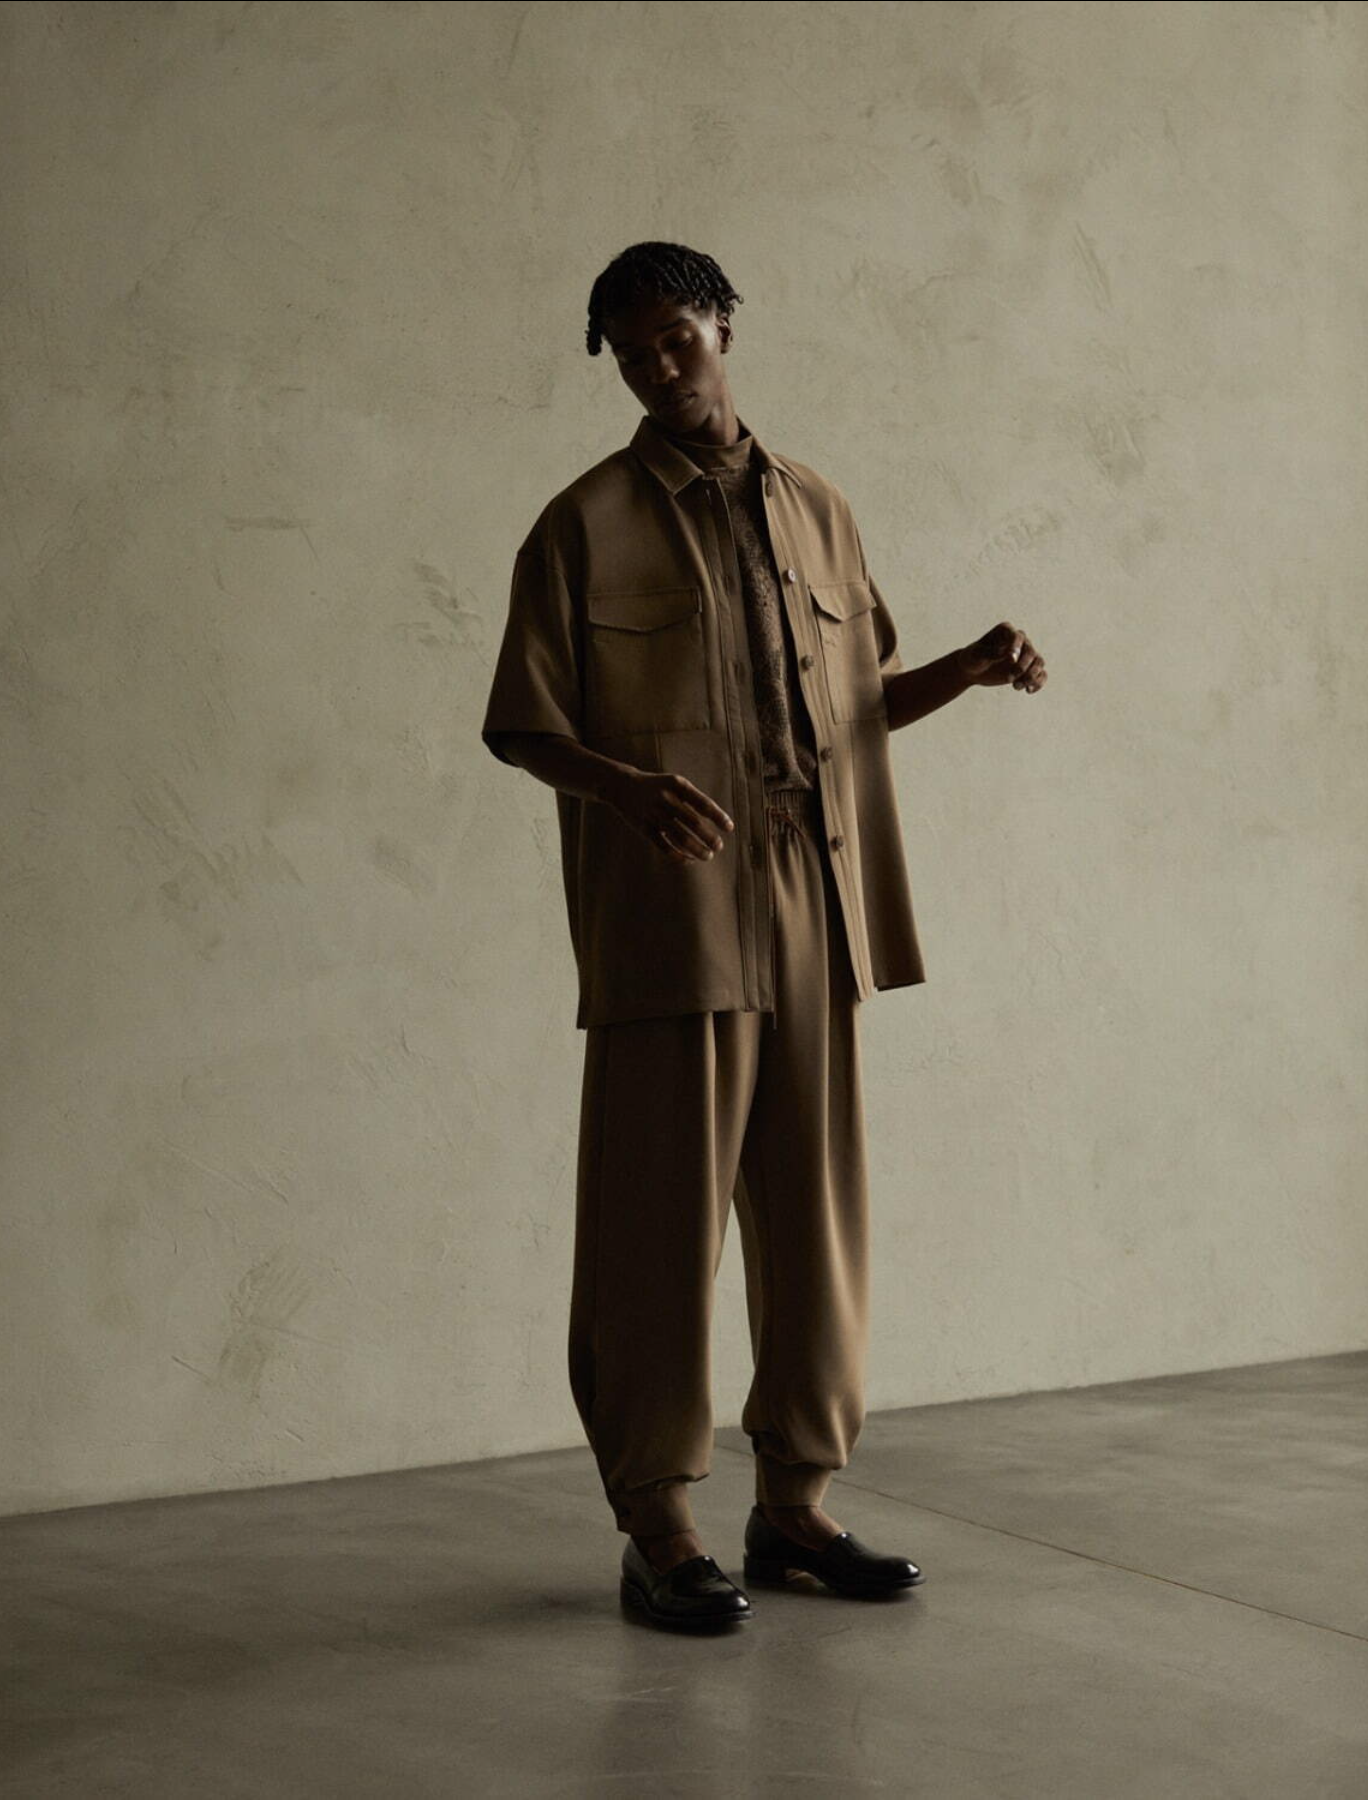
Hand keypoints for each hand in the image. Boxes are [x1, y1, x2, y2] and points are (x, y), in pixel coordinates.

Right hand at [608, 768, 734, 864]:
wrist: (623, 786)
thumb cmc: (658, 787)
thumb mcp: (675, 784)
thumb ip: (693, 799)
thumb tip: (717, 820)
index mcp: (678, 785)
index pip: (703, 803)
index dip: (718, 817)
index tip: (730, 828)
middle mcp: (666, 799)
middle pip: (693, 822)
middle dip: (709, 837)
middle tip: (718, 847)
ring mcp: (654, 814)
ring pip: (680, 837)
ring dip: (697, 850)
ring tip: (708, 856)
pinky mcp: (644, 828)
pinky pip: (664, 846)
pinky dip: (679, 856)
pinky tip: (689, 860)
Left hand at [956, 622, 1047, 691]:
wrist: (972, 671)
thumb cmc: (973, 659)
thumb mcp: (978, 656)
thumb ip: (991, 653)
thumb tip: (1009, 654)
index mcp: (1006, 631)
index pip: (1018, 636)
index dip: (1016, 648)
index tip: (1010, 660)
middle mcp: (1019, 640)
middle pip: (1031, 651)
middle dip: (1022, 667)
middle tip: (1009, 679)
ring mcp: (1025, 654)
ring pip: (1039, 662)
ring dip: (1031, 676)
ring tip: (1016, 687)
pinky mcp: (1028, 668)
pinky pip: (1042, 674)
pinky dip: (1038, 682)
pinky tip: (1028, 691)